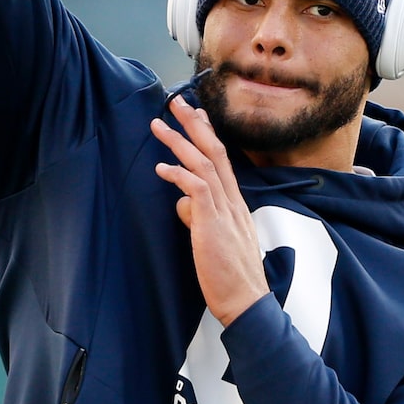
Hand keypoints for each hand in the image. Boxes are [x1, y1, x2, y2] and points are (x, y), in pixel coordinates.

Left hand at [152, 96, 268, 328]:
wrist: (246, 301)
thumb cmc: (229, 276)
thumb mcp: (213, 240)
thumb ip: (199, 218)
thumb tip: (182, 205)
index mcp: (235, 203)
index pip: (222, 160)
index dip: (207, 134)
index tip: (195, 114)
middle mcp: (232, 201)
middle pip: (214, 151)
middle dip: (194, 124)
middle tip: (176, 102)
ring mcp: (225, 210)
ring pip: (204, 164)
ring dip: (179, 142)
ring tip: (158, 126)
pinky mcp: (213, 223)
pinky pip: (197, 189)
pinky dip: (179, 175)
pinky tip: (161, 170)